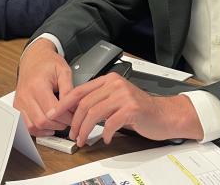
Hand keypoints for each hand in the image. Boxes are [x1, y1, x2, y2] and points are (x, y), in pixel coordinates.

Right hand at [14, 39, 74, 136]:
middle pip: (42, 121)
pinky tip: (49, 124)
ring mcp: (20, 102)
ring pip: (33, 127)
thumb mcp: (64, 71)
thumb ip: (69, 90)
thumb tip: (74, 108)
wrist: (34, 59)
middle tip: (69, 119)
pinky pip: (26, 126)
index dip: (67, 117)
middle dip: (59, 124)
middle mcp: (26, 95)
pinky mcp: (17, 107)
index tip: (74, 115)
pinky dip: (39, 129)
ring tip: (59, 121)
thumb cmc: (48, 64)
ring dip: (48, 128)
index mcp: (38, 85)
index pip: (53, 110)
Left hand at [50, 73, 203, 146]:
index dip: (64, 103)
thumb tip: (75, 113)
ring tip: (83, 140)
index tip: (54, 113)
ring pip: (94, 113)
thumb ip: (99, 102)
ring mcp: (124, 95)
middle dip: (75, 122)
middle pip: (85, 103)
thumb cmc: (140, 110)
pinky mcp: (132, 108)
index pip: (80, 90)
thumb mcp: (116, 101)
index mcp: (109, 80)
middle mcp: (116, 84)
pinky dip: (104, 133)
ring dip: (85, 130)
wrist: (165, 115)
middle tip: (72, 134)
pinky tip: (105, 139)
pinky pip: (110, 123)